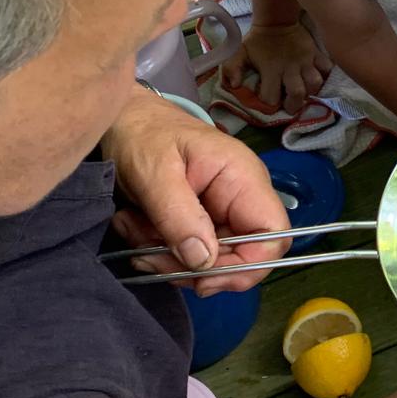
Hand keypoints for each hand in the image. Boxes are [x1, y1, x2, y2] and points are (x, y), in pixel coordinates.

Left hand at [101, 87, 290, 294]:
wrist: (123, 119)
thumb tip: (203, 262)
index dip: (246, 266)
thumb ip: (179, 216)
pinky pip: (189, 253)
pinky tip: (135, 227)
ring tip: (133, 230)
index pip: (273, 236)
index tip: (201, 278)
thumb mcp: (154, 173)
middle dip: (192, 268)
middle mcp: (240, 198)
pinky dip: (158, 251)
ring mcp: (221, 211)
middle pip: (240, 257)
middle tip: (148, 257)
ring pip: (209, 261)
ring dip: (167, 259)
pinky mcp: (199, 221)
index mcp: (243, 179)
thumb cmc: (142, 133)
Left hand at [224, 22, 332, 115]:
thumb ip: (231, 68)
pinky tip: (318, 78)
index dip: (269, 104)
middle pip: (298, 94)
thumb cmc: (257, 41)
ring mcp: (306, 60)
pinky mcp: (317, 53)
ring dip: (311, 91)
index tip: (268, 103)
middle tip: (290, 105)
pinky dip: (326, 76)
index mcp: (271, 68)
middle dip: (294, 105)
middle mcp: (290, 67)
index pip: (271, 96)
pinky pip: (328, 68)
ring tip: (304, 92)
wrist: (276, 20)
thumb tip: (234, 85)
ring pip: (315, 82)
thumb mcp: (239, 52)